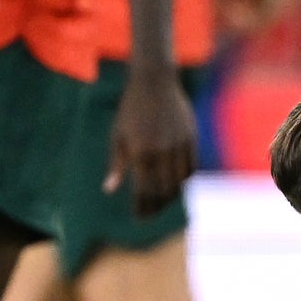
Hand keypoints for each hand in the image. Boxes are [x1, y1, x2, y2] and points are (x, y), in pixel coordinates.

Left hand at [106, 61, 197, 215]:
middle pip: (162, 191)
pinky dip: (185, 180)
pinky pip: (192, 168)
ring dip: (171, 196)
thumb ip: (116, 165)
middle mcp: (161, 153)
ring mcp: (178, 146)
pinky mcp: (191, 139)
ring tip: (163, 202)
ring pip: (179, 182)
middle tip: (150, 215)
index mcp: (140, 153)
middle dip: (156, 207)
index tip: (139, 217)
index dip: (142, 208)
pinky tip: (177, 185)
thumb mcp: (118, 136)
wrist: (154, 83)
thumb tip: (109, 190)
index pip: (144, 191)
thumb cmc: (131, 110)